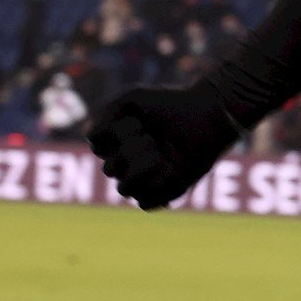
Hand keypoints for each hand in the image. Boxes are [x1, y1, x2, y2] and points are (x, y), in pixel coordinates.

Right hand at [88, 84, 240, 209]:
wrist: (207, 113)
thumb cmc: (171, 104)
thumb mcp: (133, 97)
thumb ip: (106, 111)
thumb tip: (93, 140)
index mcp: (117, 144)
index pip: (98, 147)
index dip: (114, 134)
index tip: (137, 121)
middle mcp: (129, 163)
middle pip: (110, 169)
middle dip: (131, 150)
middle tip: (152, 138)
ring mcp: (148, 179)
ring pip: (124, 190)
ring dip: (141, 170)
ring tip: (160, 155)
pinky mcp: (167, 191)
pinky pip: (146, 203)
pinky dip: (154, 187)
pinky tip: (169, 169)